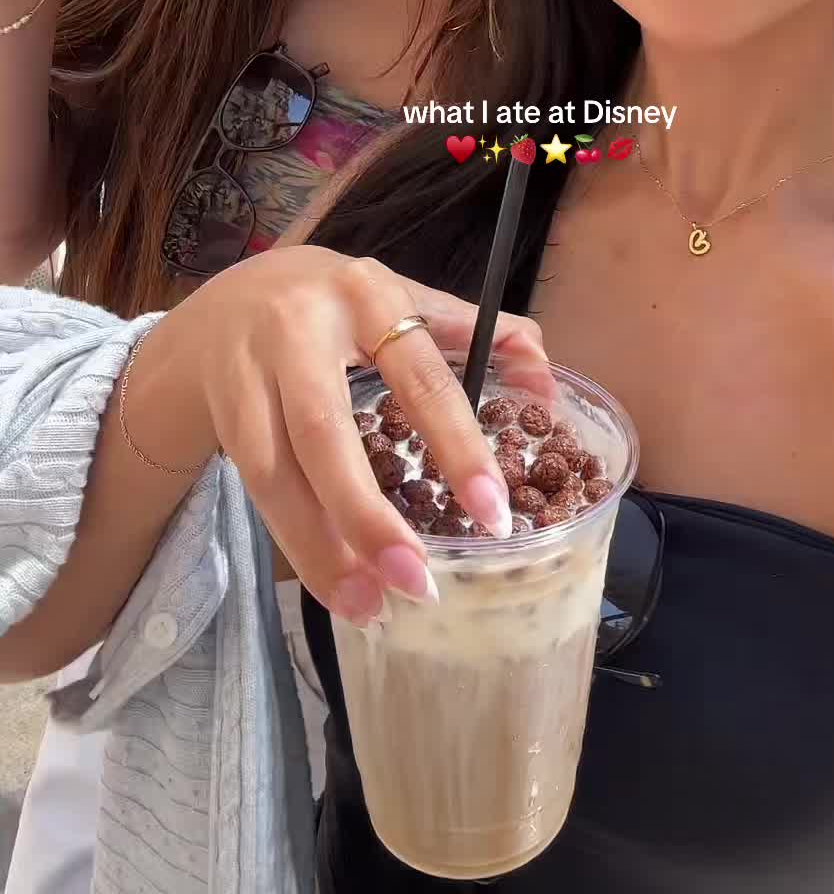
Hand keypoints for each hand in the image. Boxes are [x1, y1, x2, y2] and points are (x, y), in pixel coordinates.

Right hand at [165, 244, 552, 621]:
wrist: (222, 306)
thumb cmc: (334, 308)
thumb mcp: (402, 299)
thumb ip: (475, 334)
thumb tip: (547, 387)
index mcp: (369, 295)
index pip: (421, 376)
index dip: (457, 445)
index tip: (492, 511)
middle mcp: (301, 328)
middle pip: (326, 432)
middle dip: (369, 517)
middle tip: (417, 584)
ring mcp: (249, 370)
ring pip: (277, 472)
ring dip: (324, 547)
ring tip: (371, 605)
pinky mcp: (221, 412)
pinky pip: (255, 489)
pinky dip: (295, 542)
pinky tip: (332, 583)